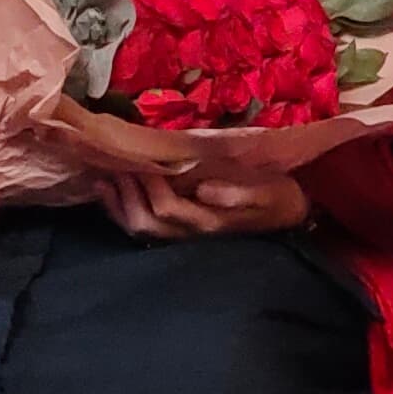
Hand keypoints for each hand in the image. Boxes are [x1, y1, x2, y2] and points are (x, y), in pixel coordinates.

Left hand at [100, 162, 314, 238]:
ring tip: (104, 176)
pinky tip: (110, 190)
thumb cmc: (277, 198)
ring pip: (138, 227)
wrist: (288, 214)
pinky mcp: (180, 228)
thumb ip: (238, 193)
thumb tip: (205, 190)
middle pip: (144, 221)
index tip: (140, 159)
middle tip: (115, 163)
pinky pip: (142, 226)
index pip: (167, 208)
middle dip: (126, 193)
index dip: (149, 186)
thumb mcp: (268, 192)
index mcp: (209, 221)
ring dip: (118, 203)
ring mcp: (183, 234)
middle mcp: (190, 232)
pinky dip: (121, 210)